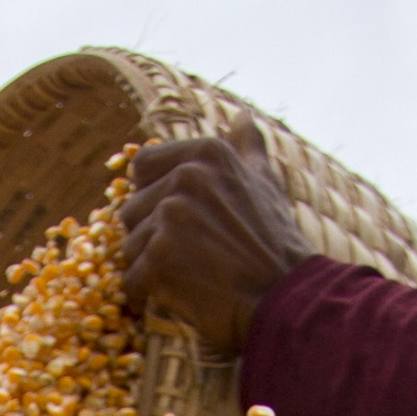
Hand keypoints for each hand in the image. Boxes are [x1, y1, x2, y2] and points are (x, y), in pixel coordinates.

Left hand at [119, 136, 312, 360]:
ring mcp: (171, 216)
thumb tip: (243, 117)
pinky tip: (177, 296)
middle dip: (151, 236)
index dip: (151, 194)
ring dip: (150, 268)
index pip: (142, 166)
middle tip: (189, 256)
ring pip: (130, 246)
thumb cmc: (277, 244)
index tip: (174, 218)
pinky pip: (132, 279)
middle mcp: (186, 177)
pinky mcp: (161, 257)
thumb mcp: (266, 183)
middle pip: (133, 210)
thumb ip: (248, 149)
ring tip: (188, 277)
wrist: (286, 298)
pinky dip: (148, 295)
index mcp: (206, 154)